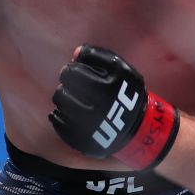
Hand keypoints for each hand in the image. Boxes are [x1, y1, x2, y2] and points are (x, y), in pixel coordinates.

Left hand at [49, 45, 179, 170]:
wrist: (138, 128)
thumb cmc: (126, 93)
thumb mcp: (122, 70)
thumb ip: (99, 56)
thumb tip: (75, 53)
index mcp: (108, 88)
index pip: (73, 72)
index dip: (72, 69)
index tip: (75, 70)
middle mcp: (98, 108)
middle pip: (63, 87)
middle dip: (66, 81)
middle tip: (71, 83)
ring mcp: (89, 127)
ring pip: (59, 102)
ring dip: (63, 96)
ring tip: (72, 97)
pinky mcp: (82, 140)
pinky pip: (57, 122)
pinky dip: (58, 115)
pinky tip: (66, 112)